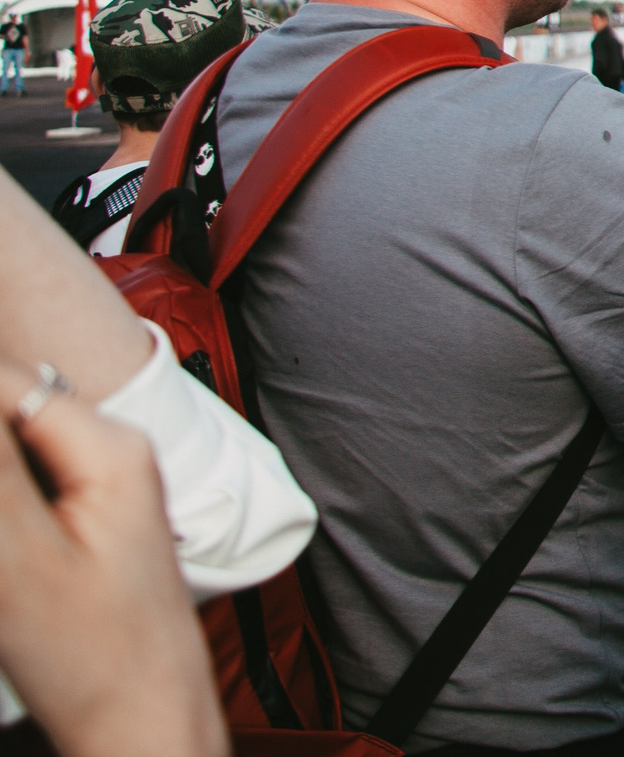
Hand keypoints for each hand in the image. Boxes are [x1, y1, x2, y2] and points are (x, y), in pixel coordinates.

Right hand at [0, 357, 224, 756]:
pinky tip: (11, 561)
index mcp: (109, 444)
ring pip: (11, 445)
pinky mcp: (81, 511)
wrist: (141, 712)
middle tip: (9, 543)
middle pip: (6, 407)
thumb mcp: (20, 556)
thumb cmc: (94, 652)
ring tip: (15, 560)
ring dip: (2, 495)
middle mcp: (111, 447)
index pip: (4, 380)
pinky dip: (6, 510)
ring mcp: (98, 478)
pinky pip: (23, 482)